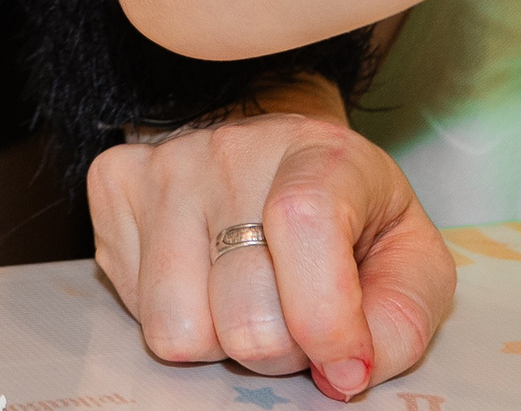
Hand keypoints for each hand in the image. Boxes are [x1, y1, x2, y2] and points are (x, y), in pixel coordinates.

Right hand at [87, 78, 453, 401]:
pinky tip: (202, 278)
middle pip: (243, 313)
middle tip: (294, 319)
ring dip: (220, 341)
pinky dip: (177, 317)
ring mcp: (162, 164)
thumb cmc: (348, 216)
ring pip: (177, 327)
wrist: (272, 149)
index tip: (345, 364)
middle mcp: (231, 148)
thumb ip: (399, 321)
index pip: (303, 223)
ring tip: (245, 300)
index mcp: (321, 153)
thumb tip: (342, 372)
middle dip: (279, 350)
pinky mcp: (112, 183)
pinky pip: (136, 312)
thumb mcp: (408, 261)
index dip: (325, 318)